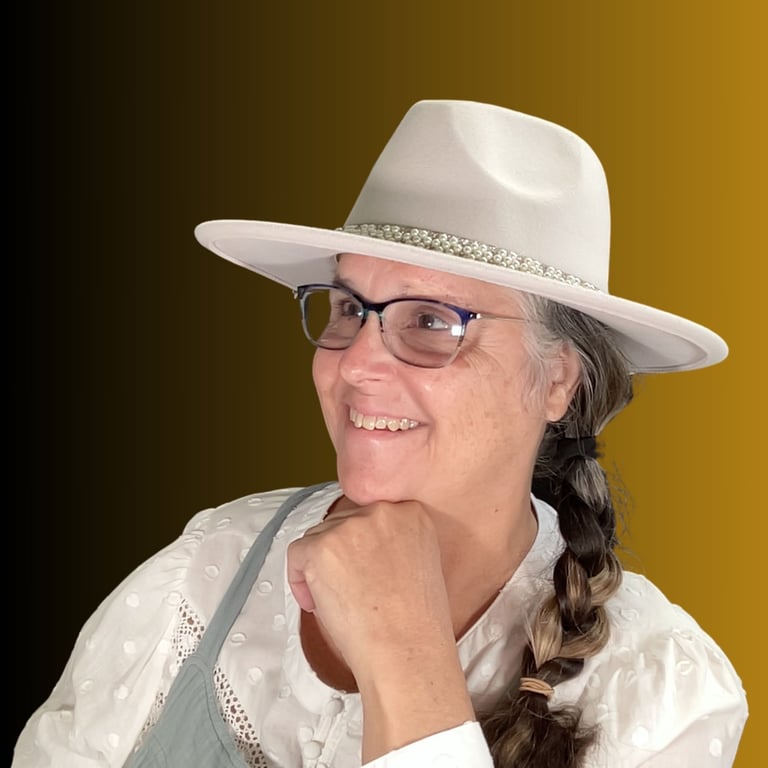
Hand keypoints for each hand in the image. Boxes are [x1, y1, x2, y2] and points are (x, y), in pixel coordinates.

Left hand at [287, 499, 453, 676]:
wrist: (406, 652)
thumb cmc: (415, 624)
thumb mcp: (420, 564)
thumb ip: (395, 543)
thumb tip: (361, 546)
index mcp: (411, 514)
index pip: (370, 516)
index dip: (362, 547)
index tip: (364, 570)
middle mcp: (382, 512)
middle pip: (342, 524)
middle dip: (340, 556)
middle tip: (350, 591)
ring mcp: (351, 527)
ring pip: (318, 537)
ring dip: (320, 568)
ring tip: (340, 602)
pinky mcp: (322, 547)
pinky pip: (297, 554)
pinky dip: (299, 580)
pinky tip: (319, 604)